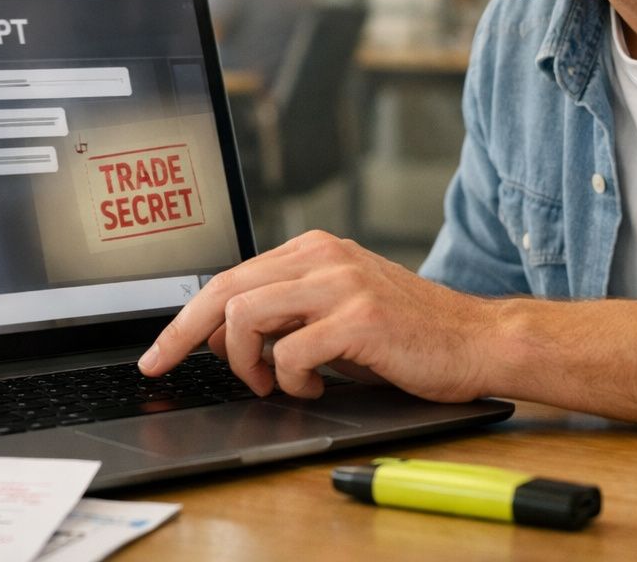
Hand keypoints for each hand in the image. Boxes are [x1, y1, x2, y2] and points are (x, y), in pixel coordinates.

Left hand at [139, 230, 498, 401]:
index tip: (160, 350)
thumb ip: (284, 313)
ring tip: (271, 383)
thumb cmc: (407, 333)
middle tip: (164, 365)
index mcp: (313, 249)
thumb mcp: (336, 310)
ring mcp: (341, 283)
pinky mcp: (359, 318)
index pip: (229, 276)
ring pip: (246, 314)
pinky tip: (312, 387)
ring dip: (245, 361)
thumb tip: (221, 335)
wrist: (476, 340)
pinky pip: (290, 352)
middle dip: (184, 334)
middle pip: (225, 288)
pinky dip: (290, 380)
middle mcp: (323, 256)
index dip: (186, 317)